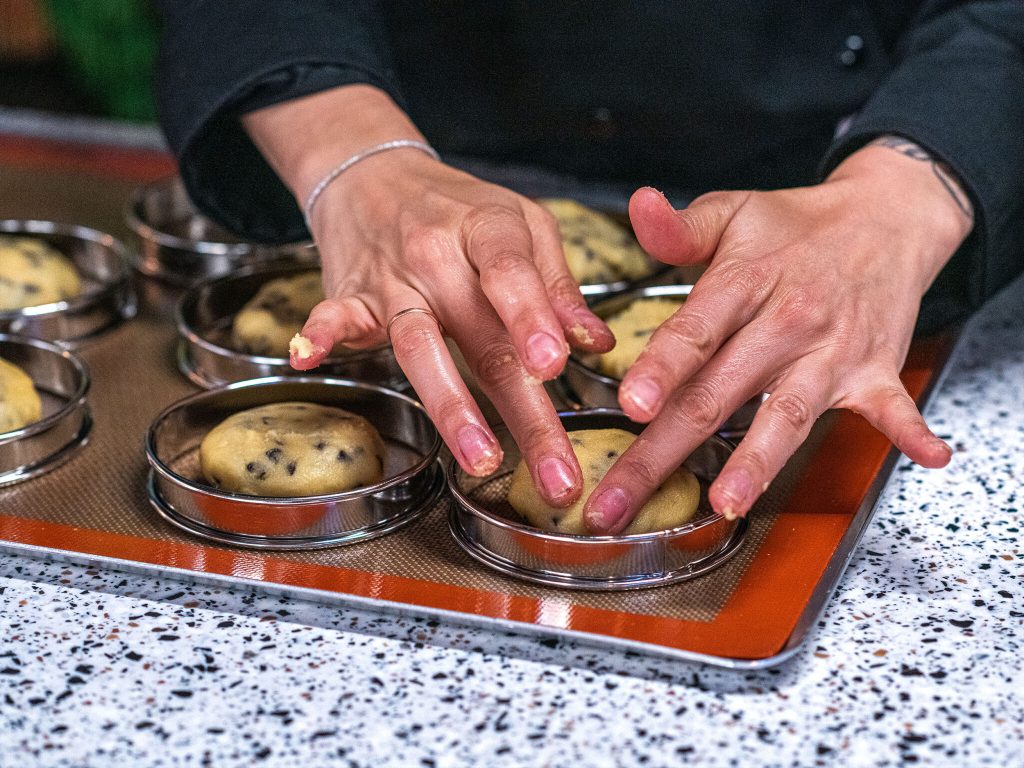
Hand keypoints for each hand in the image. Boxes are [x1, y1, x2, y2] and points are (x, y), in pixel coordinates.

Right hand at [243, 86, 612, 505]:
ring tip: (482, 460)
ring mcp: (392, 281)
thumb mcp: (523, 223)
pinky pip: (335, 316)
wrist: (373, 175)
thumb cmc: (459, 207)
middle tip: (556, 476)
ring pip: (420, 347)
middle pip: (482, 338)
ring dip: (451, 406)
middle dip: (524, 411)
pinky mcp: (351, 297)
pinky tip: (310, 356)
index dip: (531, 318)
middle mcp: (438, 256)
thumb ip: (557, 285)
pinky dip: (322, 333)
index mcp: (487, 229)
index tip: (554, 365)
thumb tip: (596, 344)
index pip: (510, 273)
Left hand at [583, 141, 973, 532]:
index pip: (694, 333)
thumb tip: (638, 205)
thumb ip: (679, 227)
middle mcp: (786, 322)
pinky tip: (927, 456)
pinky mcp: (876, 370)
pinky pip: (895, 405)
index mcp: (743, 283)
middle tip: (619, 498)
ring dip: (757, 462)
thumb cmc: (794, 227)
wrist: (885, 217)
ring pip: (786, 414)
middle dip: (662, 452)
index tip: (632, 404)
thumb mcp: (731, 211)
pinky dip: (911, 430)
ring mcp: (832, 351)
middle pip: (717, 394)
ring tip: (726, 503)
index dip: (662, 369)